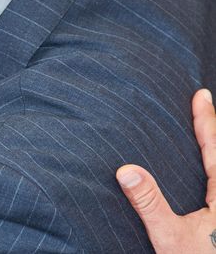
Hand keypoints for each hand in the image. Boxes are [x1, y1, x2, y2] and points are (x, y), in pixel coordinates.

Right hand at [117, 89, 215, 252]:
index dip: (206, 119)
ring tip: (206, 135)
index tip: (201, 94)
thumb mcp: (171, 240)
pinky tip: (206, 175)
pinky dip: (214, 169)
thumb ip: (150, 204)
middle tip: (205, 106)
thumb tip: (126, 169)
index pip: (215, 148)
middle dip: (214, 130)